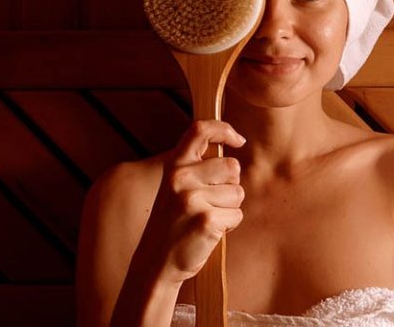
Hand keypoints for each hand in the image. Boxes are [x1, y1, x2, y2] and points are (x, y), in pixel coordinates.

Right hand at [136, 120, 245, 284]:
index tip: (237, 139)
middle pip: (232, 166)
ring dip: (229, 207)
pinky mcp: (207, 220)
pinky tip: (208, 232)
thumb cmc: (173, 223)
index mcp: (174, 166)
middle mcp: (182, 178)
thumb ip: (196, 166)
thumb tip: (232, 145)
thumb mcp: (175, 187)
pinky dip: (229, 226)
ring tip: (206, 218)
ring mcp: (193, 199)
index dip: (223, 129)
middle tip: (210, 202)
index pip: (200, 130)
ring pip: (238, 192)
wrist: (156, 264)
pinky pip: (237, 215)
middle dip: (230, 185)